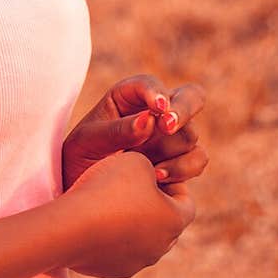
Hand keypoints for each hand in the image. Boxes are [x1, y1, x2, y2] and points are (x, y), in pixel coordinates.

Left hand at [62, 74, 207, 196]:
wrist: (84, 193)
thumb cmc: (80, 159)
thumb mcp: (88, 142)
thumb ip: (117, 131)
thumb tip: (149, 120)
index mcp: (130, 96)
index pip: (150, 84)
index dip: (157, 92)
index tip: (157, 108)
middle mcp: (156, 112)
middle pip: (191, 97)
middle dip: (183, 110)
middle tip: (167, 125)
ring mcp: (171, 137)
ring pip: (191, 134)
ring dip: (172, 148)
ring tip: (148, 166)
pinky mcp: (180, 162)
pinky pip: (197, 159)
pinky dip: (183, 168)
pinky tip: (157, 176)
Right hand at [63, 150, 195, 277]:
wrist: (71, 226)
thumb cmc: (108, 188)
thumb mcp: (136, 160)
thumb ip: (150, 166)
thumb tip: (150, 176)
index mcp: (174, 220)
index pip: (186, 202)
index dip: (173, 183)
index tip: (155, 172)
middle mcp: (161, 247)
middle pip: (166, 223)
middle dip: (154, 204)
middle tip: (135, 187)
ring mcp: (138, 263)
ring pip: (144, 240)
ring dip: (134, 223)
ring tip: (113, 203)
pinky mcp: (114, 271)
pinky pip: (121, 252)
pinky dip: (114, 238)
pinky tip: (97, 221)